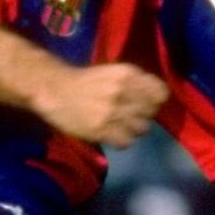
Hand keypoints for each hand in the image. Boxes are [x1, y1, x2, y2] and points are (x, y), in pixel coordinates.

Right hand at [31, 63, 168, 147]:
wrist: (54, 90)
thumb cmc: (85, 81)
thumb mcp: (113, 73)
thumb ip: (135, 83)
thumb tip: (158, 99)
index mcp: (126, 73)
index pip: (160, 92)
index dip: (156, 100)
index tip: (147, 103)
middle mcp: (121, 91)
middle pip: (151, 112)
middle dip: (144, 115)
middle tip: (130, 115)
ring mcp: (111, 112)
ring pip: (142, 128)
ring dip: (133, 129)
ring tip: (120, 125)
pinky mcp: (100, 129)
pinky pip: (126, 142)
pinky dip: (122, 140)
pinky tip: (112, 133)